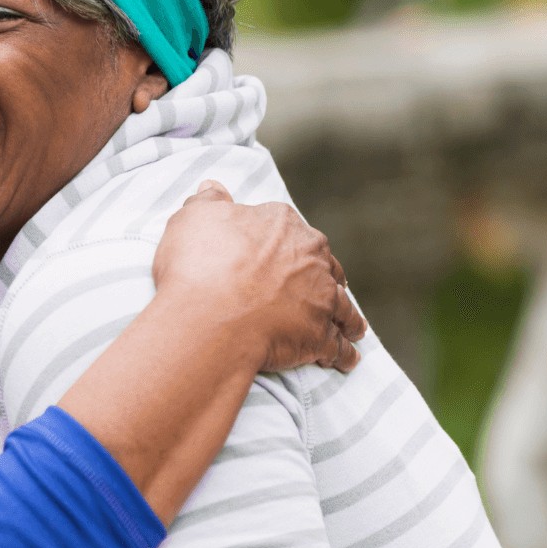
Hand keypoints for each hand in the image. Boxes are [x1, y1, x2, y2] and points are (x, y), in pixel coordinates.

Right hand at [154, 181, 367, 373]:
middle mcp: (312, 258)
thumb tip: (213, 188)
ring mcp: (320, 299)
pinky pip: (339, 347)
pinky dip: (345, 353)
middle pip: (326, 266)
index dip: (283, 242)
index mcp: (283, 225)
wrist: (210, 316)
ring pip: (343, 307)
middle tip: (325, 289)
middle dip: (326, 277)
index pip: (290, 229)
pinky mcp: (320, 336)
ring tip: (354, 328)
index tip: (281, 253)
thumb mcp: (192, 220)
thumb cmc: (198, 265)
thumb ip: (208, 203)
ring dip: (349, 317)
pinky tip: (348, 360)